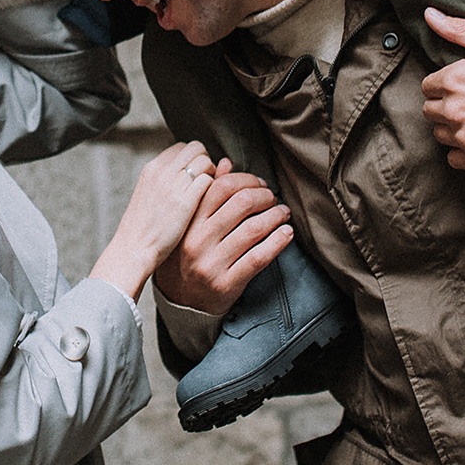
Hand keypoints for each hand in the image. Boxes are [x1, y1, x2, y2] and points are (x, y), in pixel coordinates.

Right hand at [89, 142, 217, 301]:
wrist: (134, 248)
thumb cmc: (142, 227)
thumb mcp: (148, 194)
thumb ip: (165, 179)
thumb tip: (186, 171)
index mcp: (152, 168)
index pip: (181, 146)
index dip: (193, 157)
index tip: (196, 171)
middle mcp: (162, 172)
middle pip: (196, 148)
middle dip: (206, 160)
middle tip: (207, 177)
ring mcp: (174, 185)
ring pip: (204, 161)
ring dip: (212, 173)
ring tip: (210, 190)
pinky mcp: (186, 201)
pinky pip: (209, 181)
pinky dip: (214, 187)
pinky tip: (210, 201)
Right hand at [152, 160, 291, 316]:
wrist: (178, 300)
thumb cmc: (186, 256)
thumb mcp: (188, 224)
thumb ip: (206, 195)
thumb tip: (226, 163)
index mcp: (188, 222)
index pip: (221, 188)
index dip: (246, 180)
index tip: (259, 183)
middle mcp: (197, 241)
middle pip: (240, 204)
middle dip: (264, 196)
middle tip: (273, 197)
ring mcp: (212, 263)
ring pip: (253, 229)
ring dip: (275, 216)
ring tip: (283, 212)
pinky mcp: (226, 284)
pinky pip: (258, 258)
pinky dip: (277, 242)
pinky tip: (286, 233)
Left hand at [420, 8, 464, 170]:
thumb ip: (459, 30)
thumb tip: (429, 14)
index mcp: (456, 78)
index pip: (428, 86)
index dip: (446, 84)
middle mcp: (456, 109)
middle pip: (431, 110)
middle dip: (448, 104)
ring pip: (441, 134)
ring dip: (455, 127)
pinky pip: (454, 159)